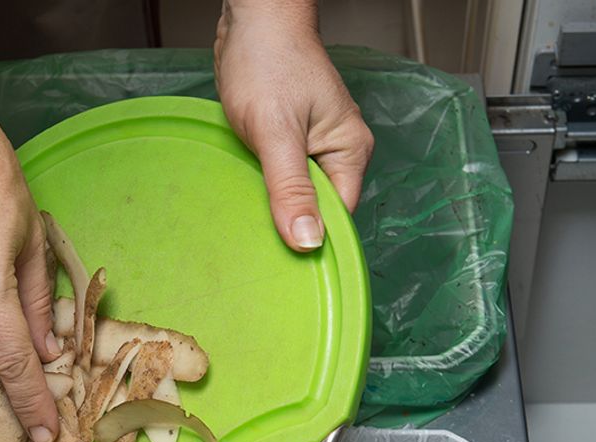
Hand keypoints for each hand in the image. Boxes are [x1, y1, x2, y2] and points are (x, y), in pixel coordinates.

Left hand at [214, 0, 373, 250]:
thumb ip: (291, 188)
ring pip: (296, 196)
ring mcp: (312, 148)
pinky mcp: (288, 143)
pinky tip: (246, 194)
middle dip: (291, 225)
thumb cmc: (268, 62)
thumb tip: (308, 240)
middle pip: (318, 210)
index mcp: (349, 152)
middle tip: (259, 244)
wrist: (252, 21)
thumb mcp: (277, 132)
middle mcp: (336, 153)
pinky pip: (280, 179)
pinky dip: (264, 188)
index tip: (285, 263)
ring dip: (274, 207)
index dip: (313, 239)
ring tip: (250, 220)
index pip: (339, 217)